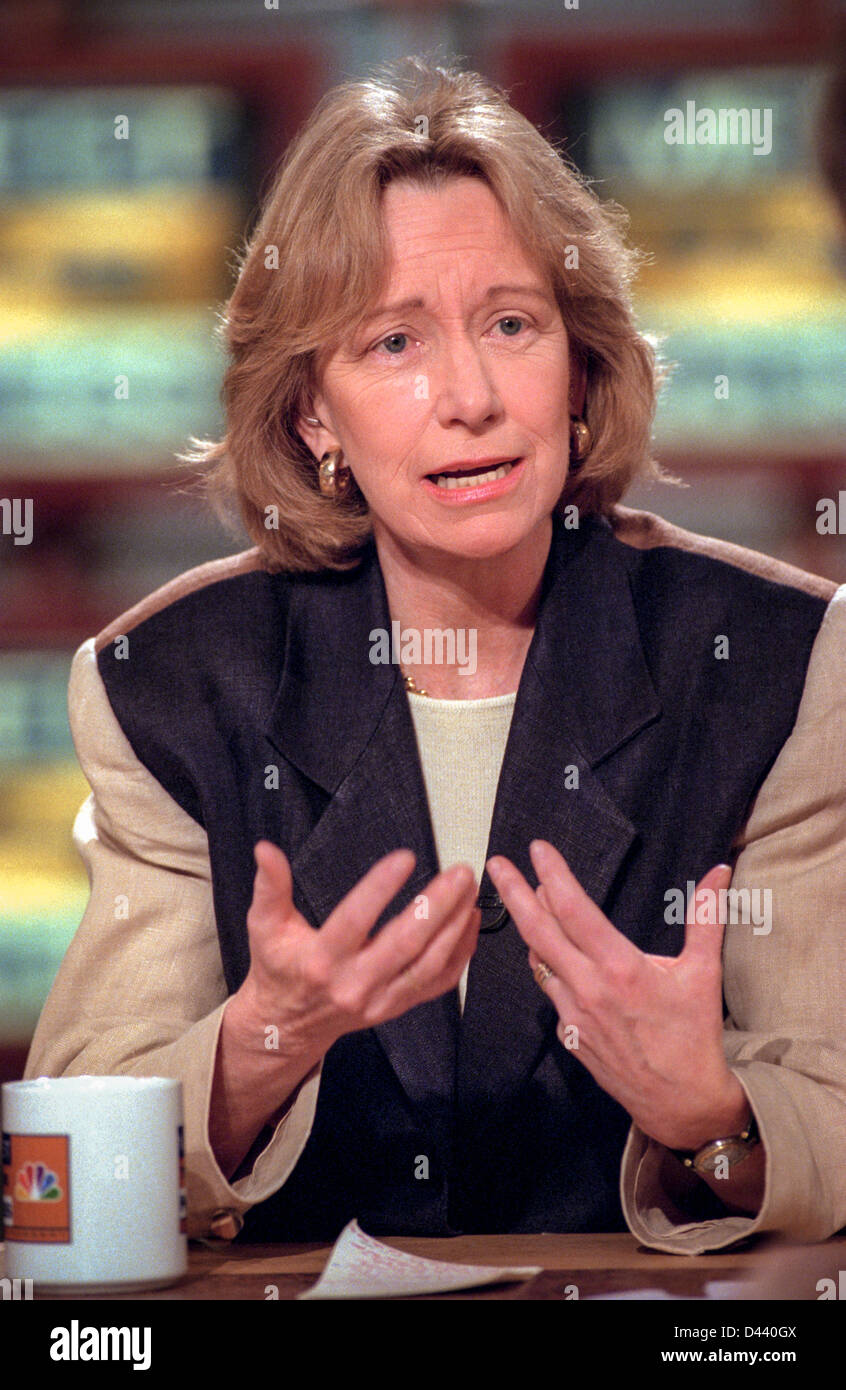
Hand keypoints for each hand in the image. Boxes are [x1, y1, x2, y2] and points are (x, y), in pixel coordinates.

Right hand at [230, 841, 480, 1066]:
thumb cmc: (279, 968)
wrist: (287, 1024)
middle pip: (405, 943)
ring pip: (429, 964)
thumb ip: (270, 886)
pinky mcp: (397, 1006)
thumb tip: (266, 850)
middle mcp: (354, 984)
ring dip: (455, 926)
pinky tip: (470, 922)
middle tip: (459, 873)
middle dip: (437, 906)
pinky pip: (439, 982)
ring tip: (469, 891)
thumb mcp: (265, 926)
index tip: (405, 859)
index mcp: (321, 960)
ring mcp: (380, 999)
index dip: (380, 888)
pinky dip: (461, 953)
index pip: (355, 920)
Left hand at [486, 840, 748, 1150]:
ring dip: (532, 929)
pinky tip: (553, 954)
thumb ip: (706, 918)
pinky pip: (550, 991)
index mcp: (620, 968)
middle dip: (514, 893)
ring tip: (527, 900)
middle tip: (496, 864)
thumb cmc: (694, 1037)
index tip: (537, 849)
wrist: (683, 1104)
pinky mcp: (569, 1036)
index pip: (574, 910)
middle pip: (538, 931)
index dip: (552, 875)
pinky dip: (548, 966)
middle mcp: (588, 989)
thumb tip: (718, 873)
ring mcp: (573, 1015)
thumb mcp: (704, 973)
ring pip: (540, 961)